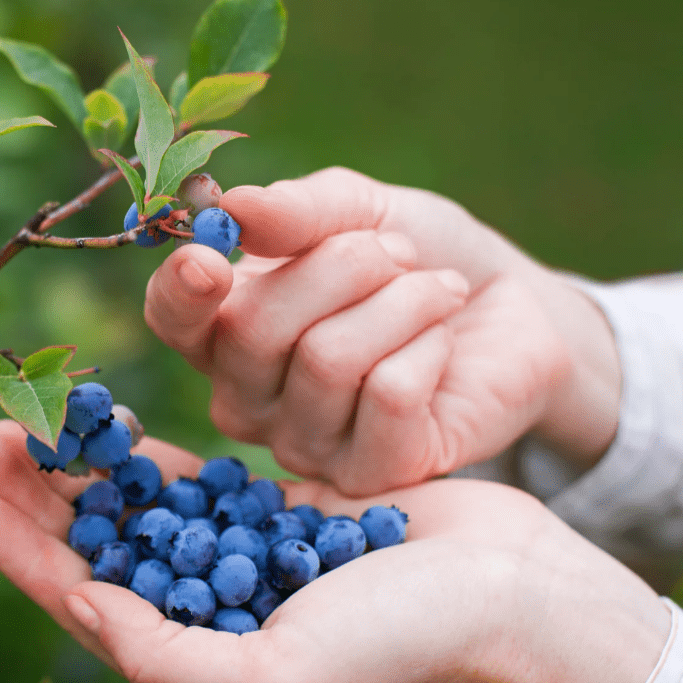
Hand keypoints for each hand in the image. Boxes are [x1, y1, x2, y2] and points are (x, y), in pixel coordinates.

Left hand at [0, 420, 668, 682]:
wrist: (514, 598)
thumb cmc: (402, 648)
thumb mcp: (275, 677)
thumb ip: (167, 656)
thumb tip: (83, 609)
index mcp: (201, 670)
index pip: (86, 609)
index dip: (24, 556)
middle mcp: (212, 619)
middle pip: (102, 552)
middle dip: (41, 500)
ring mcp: (243, 564)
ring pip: (140, 512)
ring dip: (85, 470)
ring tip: (32, 422)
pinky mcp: (278, 517)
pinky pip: (196, 483)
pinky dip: (151, 457)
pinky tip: (111, 426)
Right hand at [146, 167, 621, 494]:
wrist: (511, 309)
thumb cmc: (417, 256)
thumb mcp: (359, 210)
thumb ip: (297, 212)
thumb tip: (233, 207)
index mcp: (224, 328)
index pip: (171, 319)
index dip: (180, 292)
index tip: (211, 259)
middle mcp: (248, 397)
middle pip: (254, 329)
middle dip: (342, 266)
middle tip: (398, 254)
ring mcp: (304, 445)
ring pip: (327, 360)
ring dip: (401, 302)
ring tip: (437, 291)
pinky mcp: (371, 474)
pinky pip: (388, 396)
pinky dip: (429, 346)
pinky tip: (443, 345)